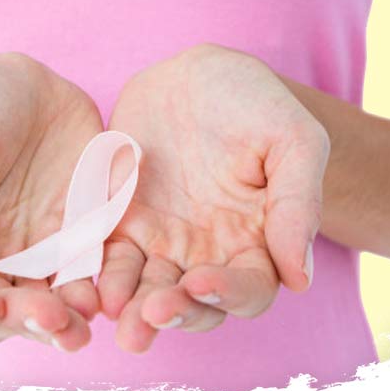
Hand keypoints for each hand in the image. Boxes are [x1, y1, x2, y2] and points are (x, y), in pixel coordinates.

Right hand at [0, 53, 102, 350]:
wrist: (27, 89)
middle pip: (0, 322)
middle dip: (22, 324)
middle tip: (48, 313)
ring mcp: (39, 256)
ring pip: (47, 312)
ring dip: (62, 326)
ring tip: (80, 321)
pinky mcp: (81, 239)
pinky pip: (89, 277)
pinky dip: (96, 291)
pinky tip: (104, 292)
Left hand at [99, 43, 329, 352]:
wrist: (197, 75)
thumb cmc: (254, 104)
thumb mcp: (292, 140)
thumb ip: (298, 204)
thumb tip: (299, 278)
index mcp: (255, 241)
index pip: (249, 288)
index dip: (229, 294)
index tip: (202, 283)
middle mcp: (207, 251)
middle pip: (194, 303)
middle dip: (174, 313)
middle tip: (152, 315)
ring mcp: (161, 239)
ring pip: (146, 288)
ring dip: (133, 306)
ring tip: (117, 312)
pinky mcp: (122, 220)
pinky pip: (109, 254)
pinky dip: (100, 271)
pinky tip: (90, 281)